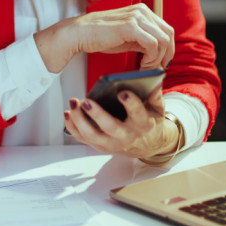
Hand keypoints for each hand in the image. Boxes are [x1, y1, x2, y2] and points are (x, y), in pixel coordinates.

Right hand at [34, 3, 173, 72]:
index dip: (168, 48)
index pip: (166, 29)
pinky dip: (151, 59)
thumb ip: (143, 39)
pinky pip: (153, 45)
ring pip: (163, 40)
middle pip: (168, 34)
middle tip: (157, 69)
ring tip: (146, 69)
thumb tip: (160, 53)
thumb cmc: (100, 36)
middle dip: (166, 54)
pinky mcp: (130, 27)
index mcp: (142, 10)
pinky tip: (141, 66)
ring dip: (157, 59)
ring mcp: (136, 17)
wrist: (79, 33)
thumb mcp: (127, 36)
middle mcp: (142, 10)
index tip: (161, 63)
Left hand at [63, 87, 181, 158]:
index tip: (122, 92)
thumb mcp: (157, 107)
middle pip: (110, 127)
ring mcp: (112, 143)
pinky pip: (83, 138)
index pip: (137, 113)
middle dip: (97, 114)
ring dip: (79, 120)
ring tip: (73, 103)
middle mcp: (127, 135)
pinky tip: (68, 113)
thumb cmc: (149, 121)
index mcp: (143, 123)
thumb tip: (153, 78)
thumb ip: (154, 94)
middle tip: (86, 101)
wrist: (148, 145)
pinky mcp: (100, 146)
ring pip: (92, 135)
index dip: (130, 103)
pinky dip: (72, 127)